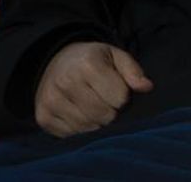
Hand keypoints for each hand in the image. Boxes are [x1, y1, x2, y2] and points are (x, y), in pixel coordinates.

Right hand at [33, 40, 152, 137]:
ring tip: (94, 106)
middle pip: (103, 115)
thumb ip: (133, 71)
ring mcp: (51, 101)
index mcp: (88, 64)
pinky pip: (71, 134)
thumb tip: (147, 87)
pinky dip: (81, 128)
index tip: (117, 89)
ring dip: (97, 121)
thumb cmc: (93, 61)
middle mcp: (65, 82)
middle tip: (106, 100)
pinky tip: (80, 113)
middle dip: (112, 111)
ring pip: (87, 127)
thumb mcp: (116, 56)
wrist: (55, 63)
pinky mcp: (43, 117)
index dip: (123, 96)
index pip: (119, 98)